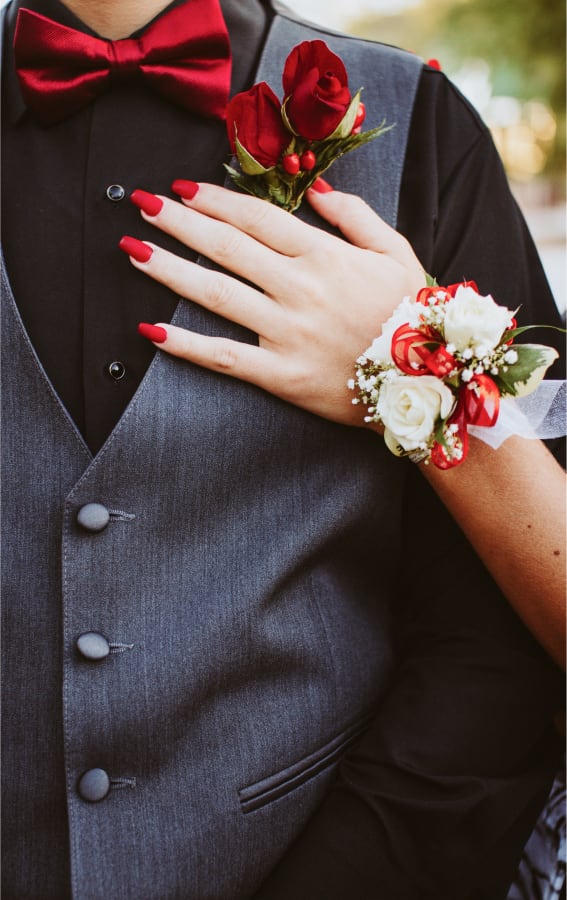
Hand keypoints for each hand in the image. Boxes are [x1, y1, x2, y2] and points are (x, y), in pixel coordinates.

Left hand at [122, 181, 424, 426]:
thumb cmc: (411, 313)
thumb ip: (355, 216)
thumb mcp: (396, 252)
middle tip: (141, 203)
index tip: (183, 187)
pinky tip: (151, 330)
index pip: (258, 217)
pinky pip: (225, 357)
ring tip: (133, 251)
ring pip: (217, 294)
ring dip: (169, 269)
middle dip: (179, 222)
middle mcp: (300, 289)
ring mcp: (288, 333)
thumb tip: (317, 189)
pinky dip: (186, 344)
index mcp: (325, 256)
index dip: (216, 199)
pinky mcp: (282, 375)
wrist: (427, 380)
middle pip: (228, 247)